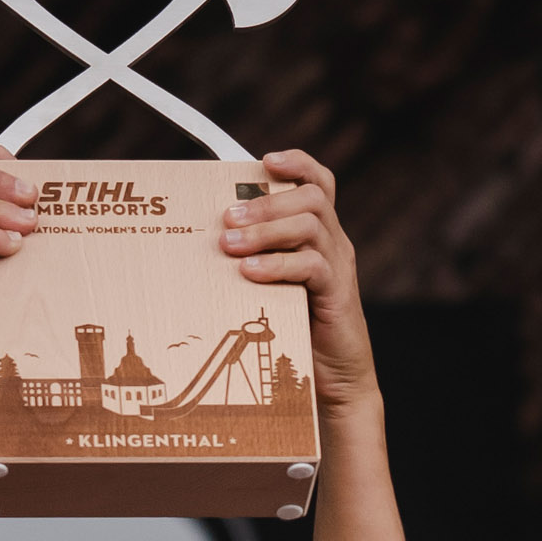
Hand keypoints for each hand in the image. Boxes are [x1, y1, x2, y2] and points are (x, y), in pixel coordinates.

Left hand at [224, 150, 376, 413]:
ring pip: (310, 225)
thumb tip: (204, 245)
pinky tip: (250, 272)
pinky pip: (311, 266)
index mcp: (319, 234)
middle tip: (227, 218)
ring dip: (265, 231)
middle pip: (310, 198)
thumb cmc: (294, 330)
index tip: (264, 161)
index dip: (297, 164)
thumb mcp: (271, 287)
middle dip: (265, 203)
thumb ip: (252, 261)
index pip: (319, 183)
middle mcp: (333, 243)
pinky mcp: (337, 294)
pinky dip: (277, 265)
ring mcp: (337, 267)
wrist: (334, 380)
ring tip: (229, 245)